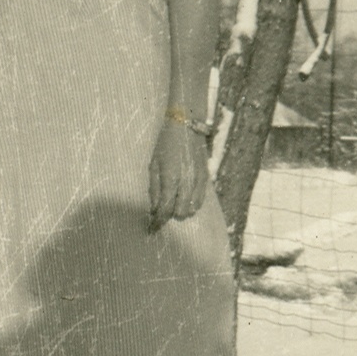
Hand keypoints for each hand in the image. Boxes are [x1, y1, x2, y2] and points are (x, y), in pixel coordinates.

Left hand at [147, 117, 208, 232]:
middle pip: (180, 213)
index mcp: (170, 179)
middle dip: (169, 216)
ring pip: (192, 209)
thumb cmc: (165, 144)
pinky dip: (192, 203)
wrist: (186, 126)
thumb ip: (154, 188)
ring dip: (181, 210)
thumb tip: (154, 208)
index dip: (157, 222)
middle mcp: (186, 182)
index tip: (151, 229)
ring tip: (173, 203)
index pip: (164, 210)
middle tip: (162, 212)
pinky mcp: (206, 177)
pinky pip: (201, 200)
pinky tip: (184, 198)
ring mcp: (198, 180)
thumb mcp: (153, 164)